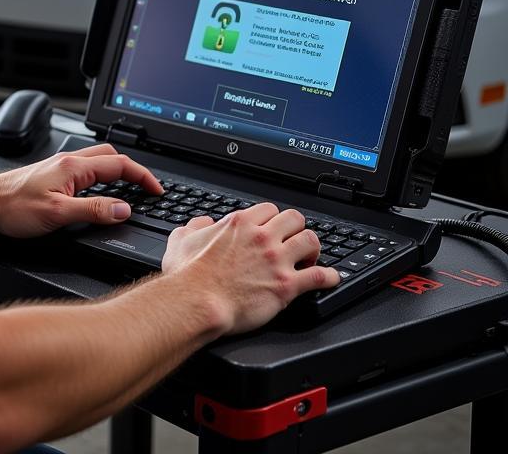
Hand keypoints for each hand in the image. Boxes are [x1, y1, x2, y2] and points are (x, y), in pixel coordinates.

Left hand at [0, 144, 161, 237]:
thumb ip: (94, 211)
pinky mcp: (53, 177)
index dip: (143, 176)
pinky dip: (101, 180)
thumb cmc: (13, 207)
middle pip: (111, 156)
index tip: (157, 189)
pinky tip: (99, 194)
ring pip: (98, 162)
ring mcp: (60, 168)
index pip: (120, 164)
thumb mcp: (58, 214)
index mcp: (74, 166)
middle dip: (133, 170)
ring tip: (129, 190)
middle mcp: (68, 162)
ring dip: (117, 172)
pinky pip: (86, 172)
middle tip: (147, 188)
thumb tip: (123, 210)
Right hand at [162, 204, 340, 335]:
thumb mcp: (181, 239)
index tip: (272, 229)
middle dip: (296, 229)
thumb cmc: (188, 276)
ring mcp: (276, 260)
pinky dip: (329, 277)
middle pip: (295, 219)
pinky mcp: (286, 285)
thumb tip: (201, 223)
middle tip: (293, 241)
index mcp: (239, 224)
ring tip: (310, 258)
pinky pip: (319, 276)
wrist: (197, 302)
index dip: (272, 219)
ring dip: (313, 249)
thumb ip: (194, 226)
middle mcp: (261, 237)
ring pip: (310, 240)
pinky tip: (331, 279)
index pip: (269, 209)